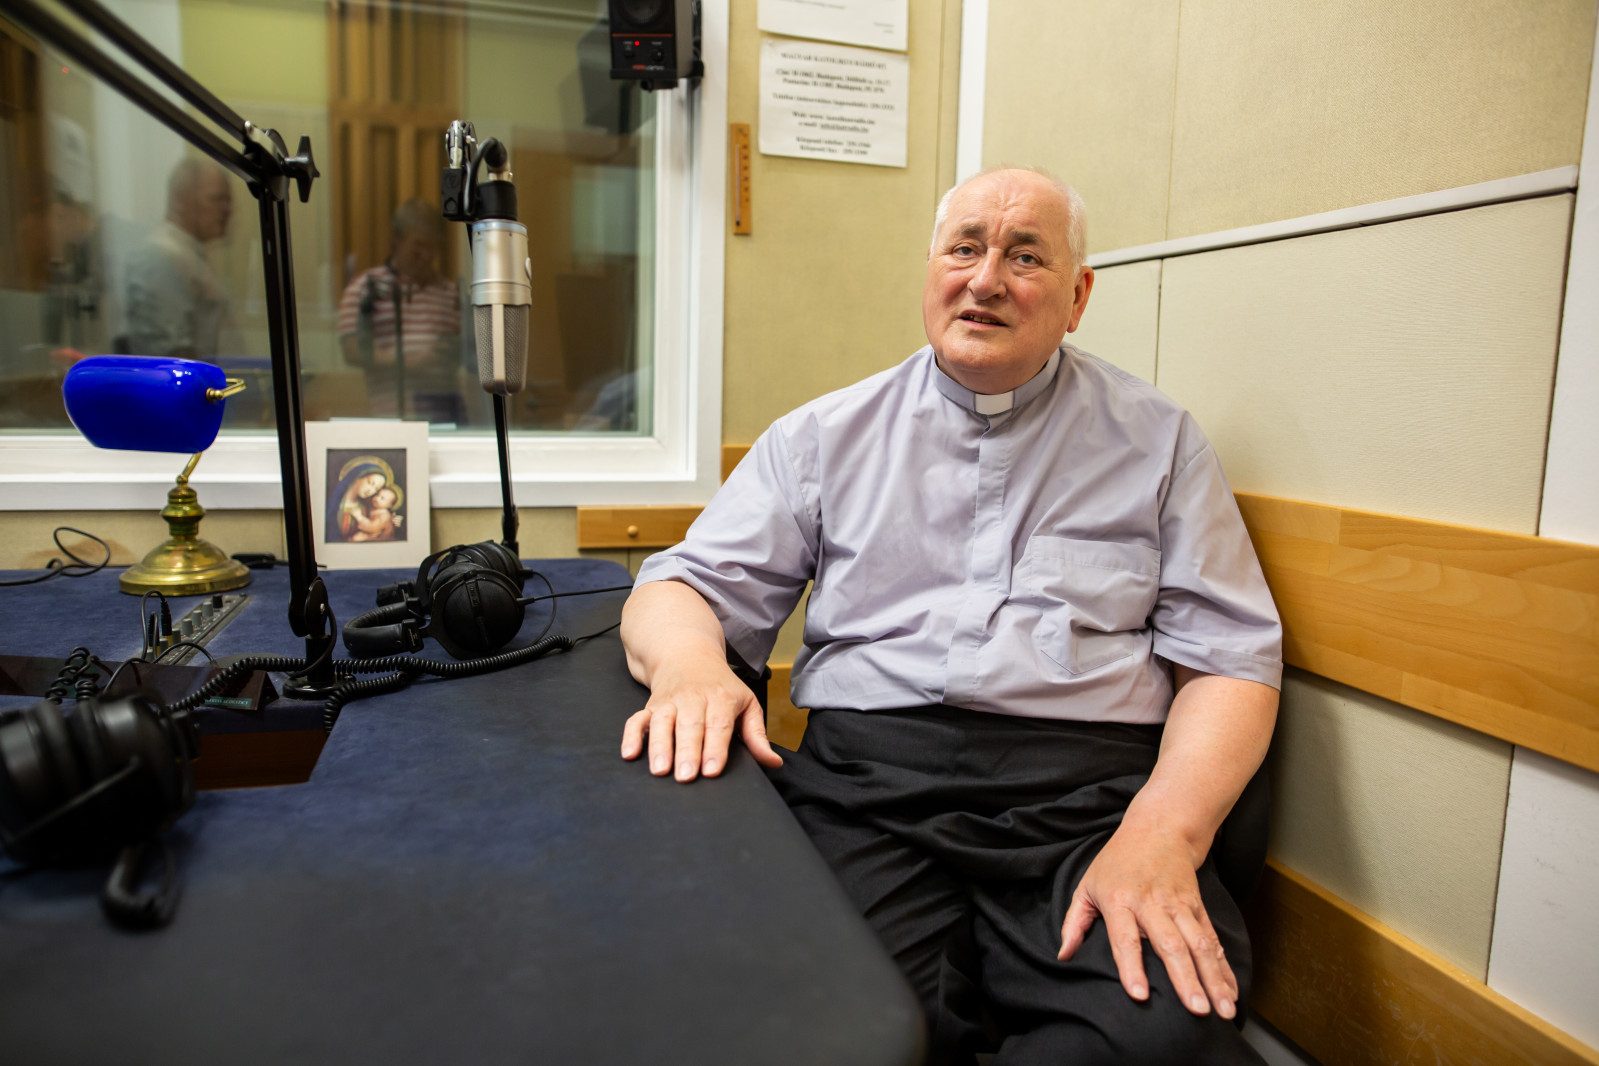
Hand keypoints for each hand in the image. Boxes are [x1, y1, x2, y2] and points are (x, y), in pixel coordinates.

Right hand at [620, 663, 782, 782]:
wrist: (688, 655)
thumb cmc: (721, 686)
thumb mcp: (746, 703)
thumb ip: (757, 736)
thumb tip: (773, 763)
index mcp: (720, 698)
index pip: (718, 725)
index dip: (715, 748)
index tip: (711, 771)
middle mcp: (693, 698)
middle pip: (689, 725)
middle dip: (687, 751)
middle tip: (686, 776)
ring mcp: (669, 702)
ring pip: (661, 722)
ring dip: (659, 746)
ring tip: (660, 770)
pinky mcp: (650, 706)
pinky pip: (636, 719)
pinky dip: (630, 735)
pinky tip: (629, 754)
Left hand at [1057, 821, 1237, 1019]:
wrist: (1158, 828)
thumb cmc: (1116, 862)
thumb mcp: (1087, 886)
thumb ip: (1074, 923)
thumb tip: (1063, 956)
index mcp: (1120, 901)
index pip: (1126, 939)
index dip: (1132, 967)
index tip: (1140, 996)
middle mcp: (1152, 903)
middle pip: (1171, 945)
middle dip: (1185, 979)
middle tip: (1197, 1011)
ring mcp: (1179, 904)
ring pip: (1199, 944)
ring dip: (1213, 977)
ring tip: (1224, 1010)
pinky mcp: (1197, 905)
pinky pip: (1212, 939)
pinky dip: (1223, 967)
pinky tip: (1231, 992)